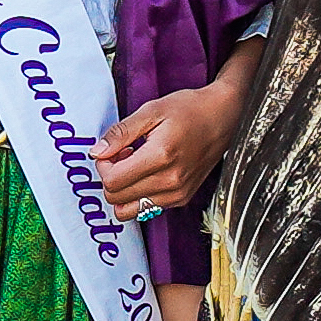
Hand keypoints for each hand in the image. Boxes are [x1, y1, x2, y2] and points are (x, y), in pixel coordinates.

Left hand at [97, 80, 244, 223]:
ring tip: (133, 166)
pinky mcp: (181, 198)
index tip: (109, 151)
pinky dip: (139, 194)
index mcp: (160, 156)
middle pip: (117, 199)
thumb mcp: (151, 110)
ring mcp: (177, 193)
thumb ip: (120, 133)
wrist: (223, 118)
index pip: (113, 181)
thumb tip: (97, 152)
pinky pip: (146, 208)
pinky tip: (147, 172)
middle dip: (111, 178)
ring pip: (129, 210)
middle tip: (120, 156)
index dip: (103, 166)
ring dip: (123, 190)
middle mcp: (170, 181)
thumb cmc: (190, 110)